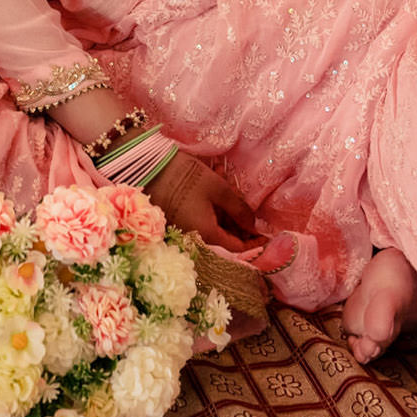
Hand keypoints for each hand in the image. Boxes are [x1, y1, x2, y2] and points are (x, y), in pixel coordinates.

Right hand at [145, 150, 261, 252]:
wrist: (148, 167)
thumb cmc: (185, 177)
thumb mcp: (219, 189)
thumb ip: (239, 210)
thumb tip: (253, 226)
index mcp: (208, 235)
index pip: (238, 249)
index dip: (255, 244)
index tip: (268, 236)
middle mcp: (196, 238)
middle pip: (226, 237)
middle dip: (240, 223)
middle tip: (246, 203)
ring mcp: (187, 229)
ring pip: (215, 225)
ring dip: (226, 210)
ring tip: (227, 183)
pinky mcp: (180, 219)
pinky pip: (203, 217)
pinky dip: (213, 206)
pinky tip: (215, 182)